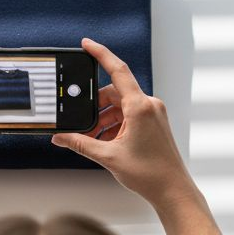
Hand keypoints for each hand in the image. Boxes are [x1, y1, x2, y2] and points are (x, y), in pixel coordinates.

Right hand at [51, 38, 197, 207]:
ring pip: (120, 106)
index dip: (100, 54)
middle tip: (80, 125)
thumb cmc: (150, 174)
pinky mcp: (153, 123)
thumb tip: (61, 137)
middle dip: (95, 108)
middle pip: (113, 93)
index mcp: (140, 107)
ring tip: (93, 139)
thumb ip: (80, 143)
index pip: (117, 70)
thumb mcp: (108, 157)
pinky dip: (114, 125)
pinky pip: (128, 115)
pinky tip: (105, 142)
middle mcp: (149, 105)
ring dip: (103, 119)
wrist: (173, 190)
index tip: (86, 44)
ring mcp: (153, 114)